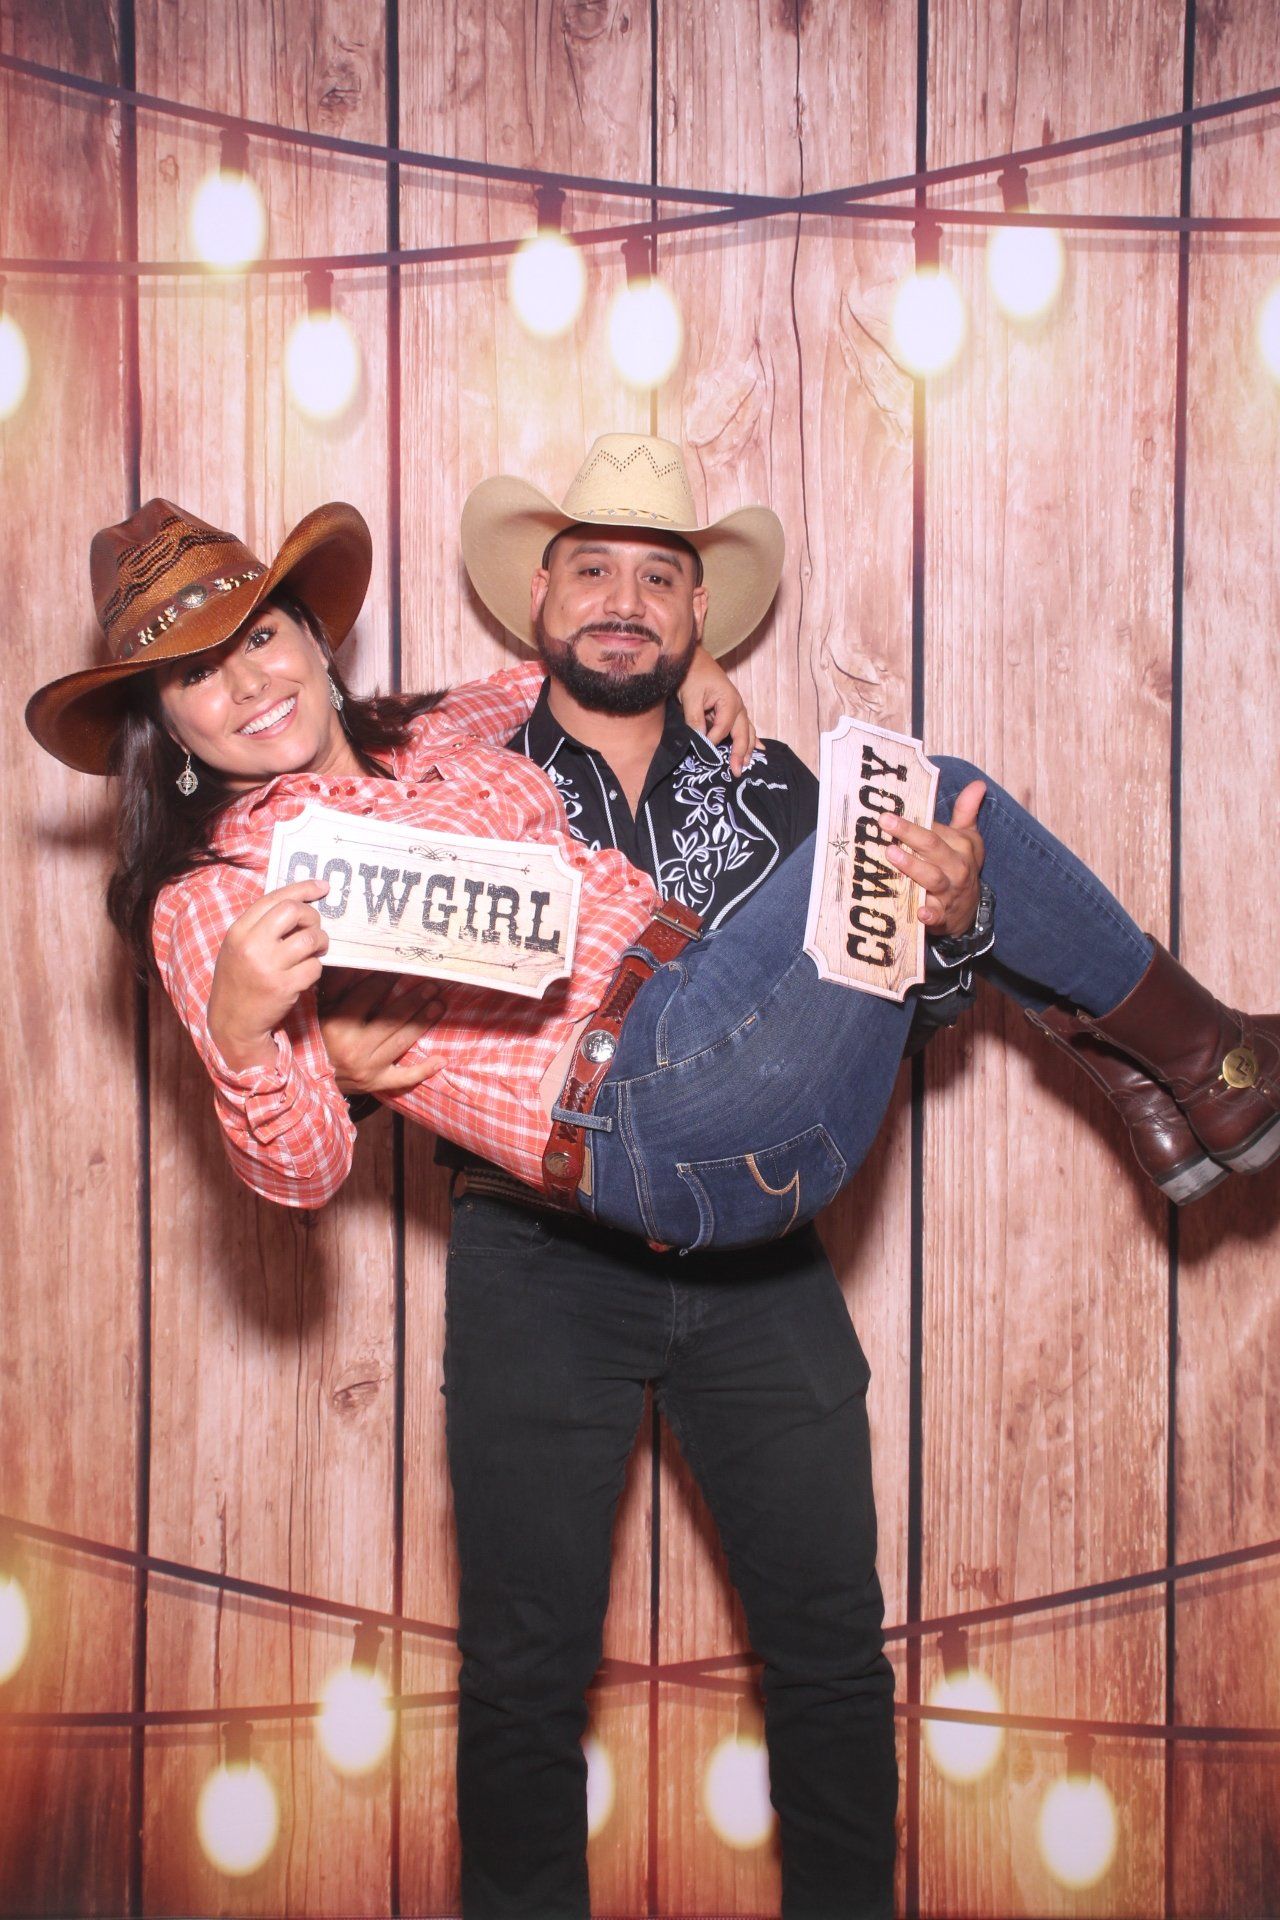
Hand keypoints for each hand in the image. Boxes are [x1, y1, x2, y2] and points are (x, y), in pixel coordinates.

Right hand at [207, 878, 332, 1071]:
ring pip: (310, 939)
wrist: (232, 1022)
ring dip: (320, 942)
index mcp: (239, 931)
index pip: (274, 897)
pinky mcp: (284, 987)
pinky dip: (315, 968)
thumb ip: (261, 925)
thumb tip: (300, 904)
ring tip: (315, 950)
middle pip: (294, 911)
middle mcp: (252, 945)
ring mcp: (268, 966)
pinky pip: (314, 967)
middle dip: (312, 916)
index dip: (303, 888)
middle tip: (314, 928)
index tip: (322, 887)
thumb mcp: (238, 947)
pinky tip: (305, 974)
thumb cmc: (239, 980)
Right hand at [318, 970, 447, 1097]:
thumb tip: (357, 963)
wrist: (315, 1077)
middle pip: (390, 1020)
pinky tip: (442, 1061)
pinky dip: (424, 1071)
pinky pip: (404, 1079)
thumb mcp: (324, 1008)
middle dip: (413, 1001)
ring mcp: (367, 1068)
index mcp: (336, 1025)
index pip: (366, 998)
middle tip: (432, 986)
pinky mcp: (377, 1084)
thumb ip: (338, 985)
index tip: (401, 969)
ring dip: (422, 1023)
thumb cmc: (322, 1036)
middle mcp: (353, 1048)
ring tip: (439, 1006)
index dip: (385, 981)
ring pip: (400, 1042)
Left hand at [680, 645, 758, 775]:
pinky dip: (750, 739)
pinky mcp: (732, 710)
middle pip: (742, 734)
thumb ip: (695, 718)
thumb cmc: (691, 675)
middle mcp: (738, 706)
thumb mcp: (690, 696)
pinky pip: (744, 727)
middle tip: (737, 772)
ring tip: (746, 765)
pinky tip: (758, 750)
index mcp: (729, 702)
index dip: (712, 742)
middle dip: (740, 753)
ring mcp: (737, 708)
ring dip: (747, 749)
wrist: (693, 659)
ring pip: (747, 731)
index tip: (701, 749)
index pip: (722, 730)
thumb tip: (699, 740)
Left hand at [879, 780, 985, 934]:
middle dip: (909, 833)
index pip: (936, 829)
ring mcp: (949, 892)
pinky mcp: (942, 916)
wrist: (969, 912)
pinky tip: (919, 912)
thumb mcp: (968, 839)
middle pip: (933, 847)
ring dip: (912, 866)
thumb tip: (978, 783)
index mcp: (961, 846)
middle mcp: (957, 867)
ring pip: (932, 877)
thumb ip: (967, 811)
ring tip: (891, 854)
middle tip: (885, 821)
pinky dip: (929, 915)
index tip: (889, 810)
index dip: (913, 821)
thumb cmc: (961, 867)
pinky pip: (936, 916)